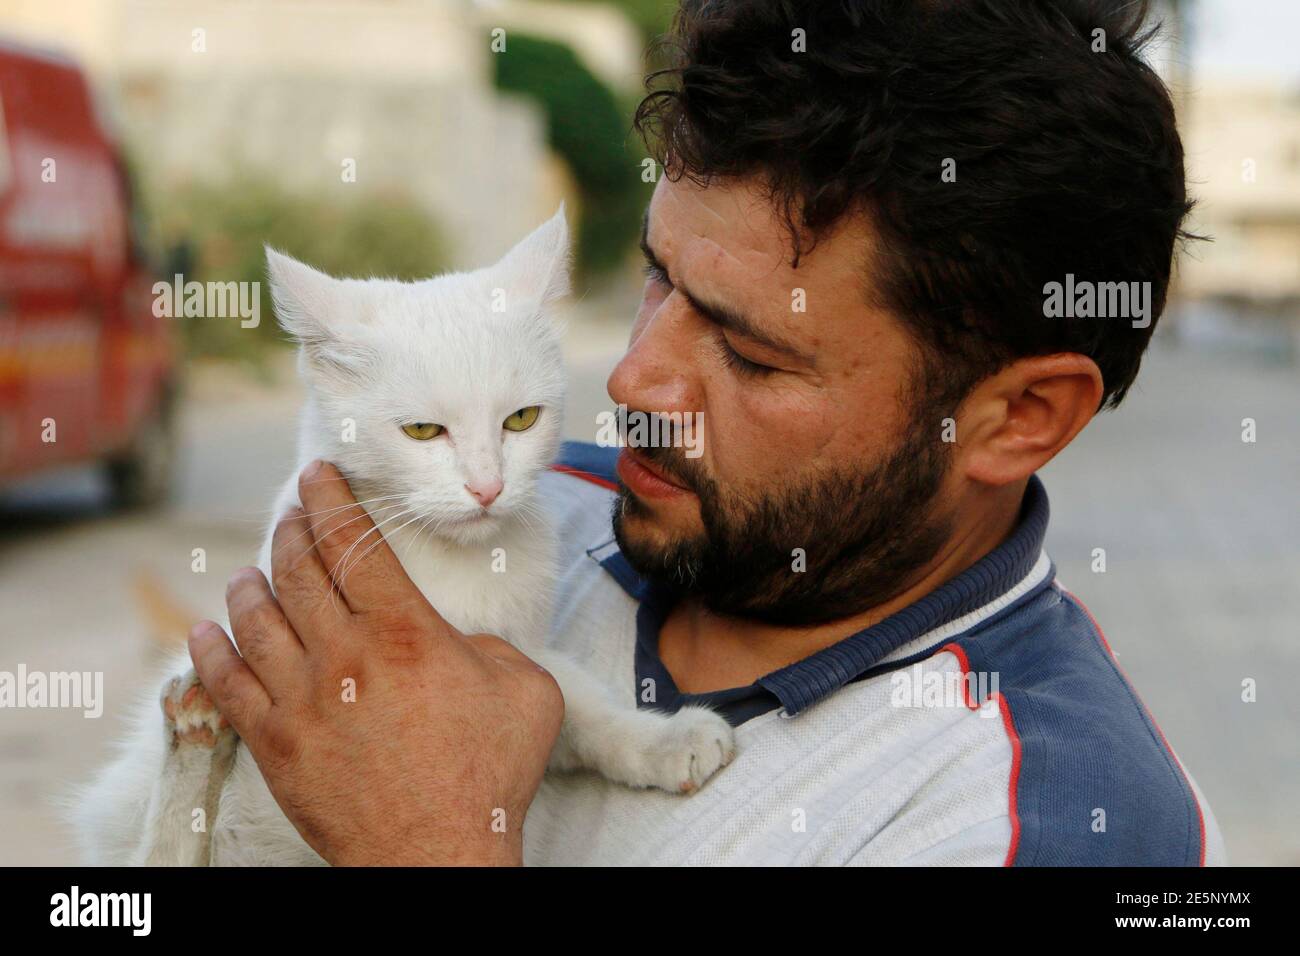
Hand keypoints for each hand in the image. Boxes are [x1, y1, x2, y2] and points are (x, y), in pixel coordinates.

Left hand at [188, 460, 563, 865]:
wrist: (438, 856)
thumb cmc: (490, 776)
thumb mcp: (527, 690)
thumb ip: (494, 647)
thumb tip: (462, 643)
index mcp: (407, 633)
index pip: (357, 543)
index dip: (334, 499)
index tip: (319, 472)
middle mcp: (346, 655)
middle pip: (301, 569)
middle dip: (292, 527)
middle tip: (292, 511)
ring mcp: (302, 700)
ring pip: (257, 618)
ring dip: (251, 582)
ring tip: (251, 568)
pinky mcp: (275, 744)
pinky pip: (225, 685)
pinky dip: (210, 651)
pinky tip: (205, 633)